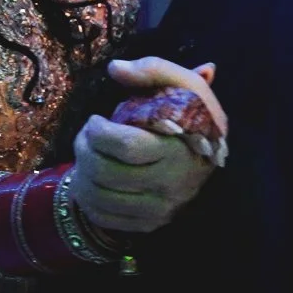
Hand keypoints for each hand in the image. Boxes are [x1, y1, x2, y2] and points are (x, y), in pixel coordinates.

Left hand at [71, 58, 223, 232]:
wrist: (212, 155)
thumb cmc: (192, 115)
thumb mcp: (182, 85)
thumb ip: (152, 70)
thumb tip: (115, 68)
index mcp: (179, 149)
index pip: (127, 146)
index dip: (99, 132)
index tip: (96, 120)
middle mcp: (170, 186)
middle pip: (106, 173)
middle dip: (83, 149)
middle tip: (84, 136)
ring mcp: (159, 210)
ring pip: (99, 198)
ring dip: (81, 173)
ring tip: (86, 155)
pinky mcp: (148, 224)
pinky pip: (104, 218)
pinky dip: (88, 199)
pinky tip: (93, 180)